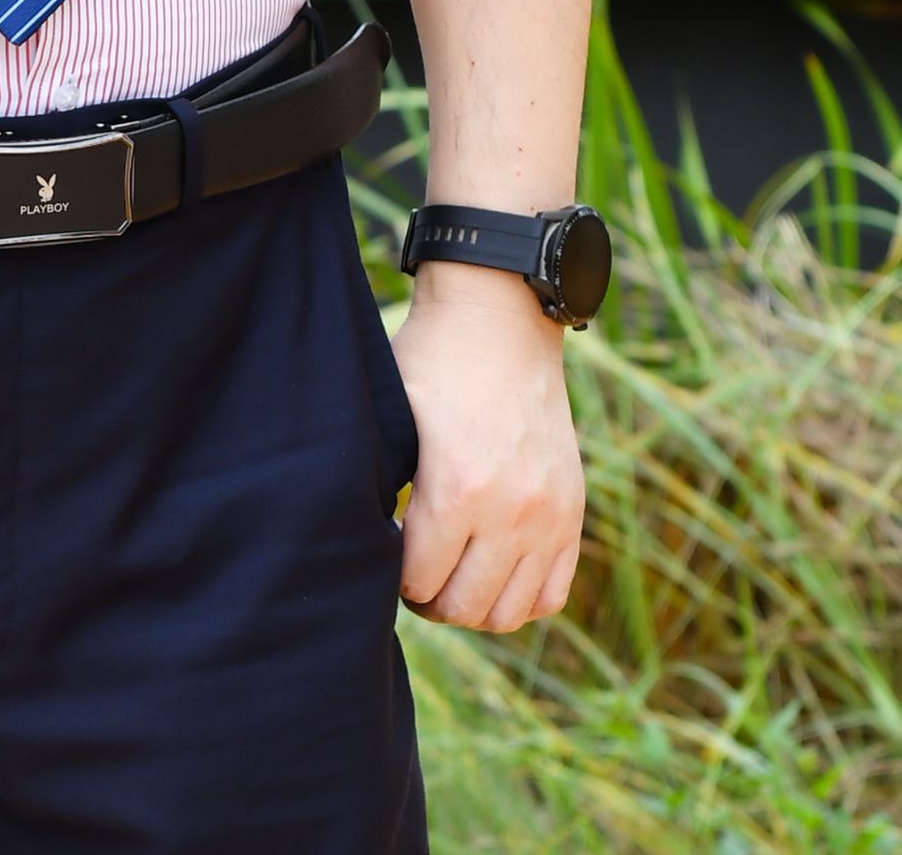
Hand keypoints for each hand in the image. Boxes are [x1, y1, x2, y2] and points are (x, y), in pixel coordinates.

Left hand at [390, 263, 583, 631]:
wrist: (500, 320)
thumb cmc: (432, 361)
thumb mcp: (394, 417)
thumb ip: (382, 483)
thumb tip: (362, 542)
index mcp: (456, 489)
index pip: (420, 580)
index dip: (395, 578)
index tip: (387, 559)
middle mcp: (510, 511)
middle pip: (465, 607)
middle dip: (430, 600)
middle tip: (415, 575)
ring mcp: (548, 515)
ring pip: (509, 613)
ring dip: (474, 605)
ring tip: (452, 576)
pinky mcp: (572, 511)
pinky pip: (552, 593)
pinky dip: (521, 598)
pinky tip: (493, 571)